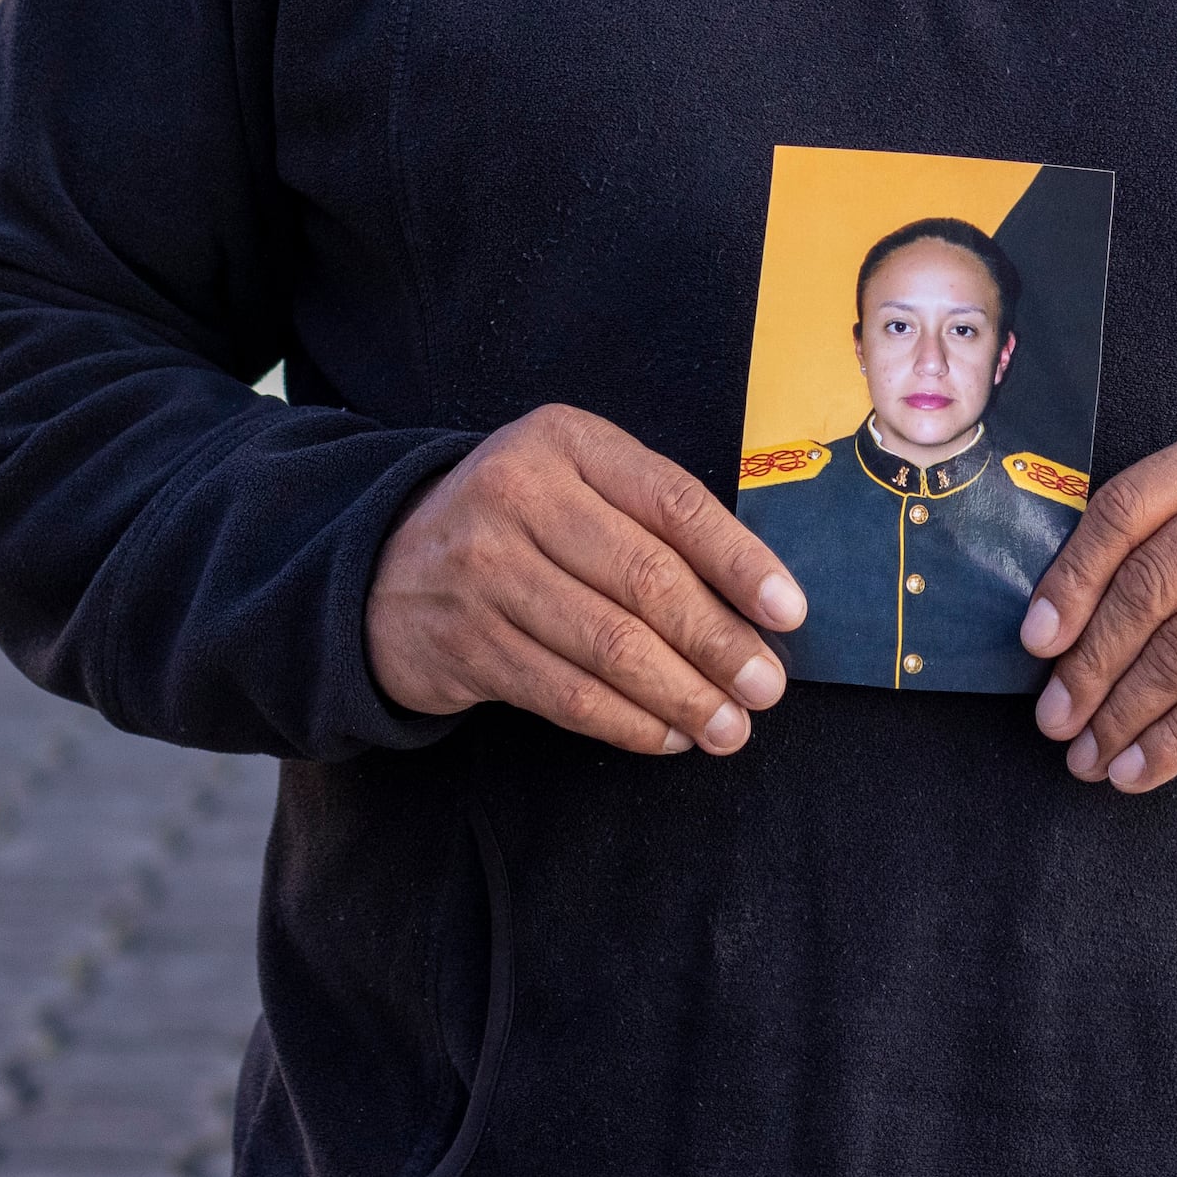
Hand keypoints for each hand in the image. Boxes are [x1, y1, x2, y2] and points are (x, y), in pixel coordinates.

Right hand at [366, 406, 806, 756]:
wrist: (387, 566)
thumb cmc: (518, 522)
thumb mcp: (575, 480)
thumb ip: (651, 517)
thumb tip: (756, 601)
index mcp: (564, 441)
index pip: (672, 501)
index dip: (739, 560)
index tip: (789, 611)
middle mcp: (519, 496)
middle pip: (645, 579)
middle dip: (719, 642)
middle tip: (768, 687)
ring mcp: (485, 571)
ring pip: (610, 646)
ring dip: (683, 696)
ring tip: (730, 726)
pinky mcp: (466, 644)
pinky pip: (567, 695)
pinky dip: (629, 722)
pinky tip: (668, 736)